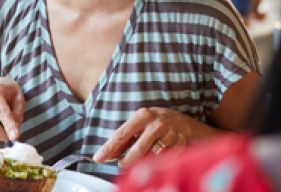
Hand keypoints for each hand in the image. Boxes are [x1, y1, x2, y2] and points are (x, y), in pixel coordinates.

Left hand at [94, 107, 214, 167]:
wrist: (182, 122)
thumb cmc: (153, 124)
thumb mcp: (137, 125)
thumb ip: (123, 140)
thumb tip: (107, 155)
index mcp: (142, 115)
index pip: (121, 135)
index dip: (109, 148)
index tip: (98, 158)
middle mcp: (157, 124)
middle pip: (137, 151)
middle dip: (126, 162)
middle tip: (122, 164)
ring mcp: (171, 134)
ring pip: (151, 157)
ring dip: (144, 162)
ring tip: (144, 155)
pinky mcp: (181, 144)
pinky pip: (165, 160)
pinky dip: (158, 161)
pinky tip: (159, 155)